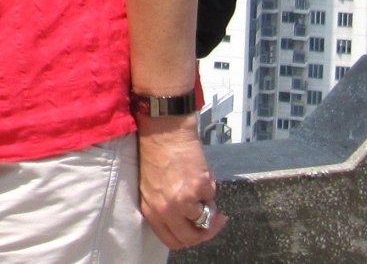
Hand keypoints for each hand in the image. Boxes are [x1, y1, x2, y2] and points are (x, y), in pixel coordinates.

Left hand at [137, 118, 227, 249]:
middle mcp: (164, 210)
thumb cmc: (156, 149)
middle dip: (206, 231)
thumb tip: (189, 218)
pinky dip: (210, 186)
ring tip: (203, 184)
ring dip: (209, 205)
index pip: (172, 239)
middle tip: (216, 219)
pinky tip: (201, 169)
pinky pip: (211, 197)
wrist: (163, 126)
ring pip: (204, 219)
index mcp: (150, 209)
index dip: (190, 237)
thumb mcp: (152, 184)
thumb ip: (165, 205)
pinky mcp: (197, 188)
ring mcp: (181, 201)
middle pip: (190, 237)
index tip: (200, 229)